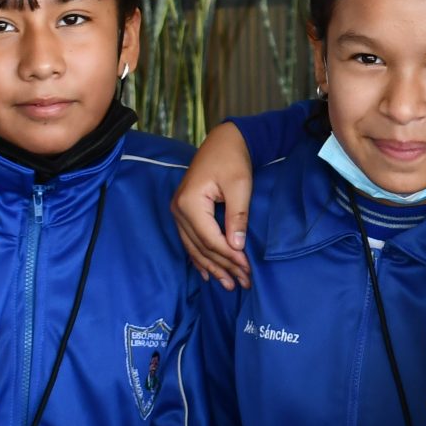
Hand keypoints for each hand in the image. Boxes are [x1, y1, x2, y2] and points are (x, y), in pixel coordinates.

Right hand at [174, 122, 256, 289]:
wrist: (223, 141)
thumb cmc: (232, 160)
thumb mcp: (240, 186)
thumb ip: (237, 217)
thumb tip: (237, 247)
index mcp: (190, 203)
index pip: (211, 239)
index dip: (229, 257)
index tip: (247, 269)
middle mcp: (178, 210)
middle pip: (201, 247)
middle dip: (223, 267)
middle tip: (242, 283)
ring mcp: (178, 211)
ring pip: (194, 247)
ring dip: (212, 267)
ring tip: (229, 284)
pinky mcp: (183, 212)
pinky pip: (190, 241)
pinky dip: (200, 257)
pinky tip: (208, 273)